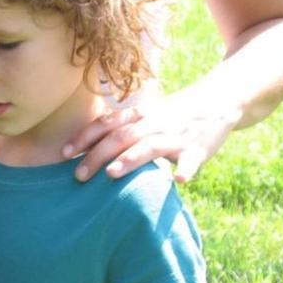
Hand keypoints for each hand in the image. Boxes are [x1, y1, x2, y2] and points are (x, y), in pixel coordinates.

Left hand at [62, 87, 239, 183]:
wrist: (218, 102)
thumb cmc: (170, 115)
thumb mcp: (144, 116)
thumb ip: (117, 128)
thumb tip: (79, 149)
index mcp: (138, 115)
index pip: (106, 124)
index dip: (84, 137)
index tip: (64, 153)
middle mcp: (154, 123)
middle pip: (121, 137)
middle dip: (98, 156)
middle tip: (78, 176)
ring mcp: (176, 135)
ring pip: (151, 146)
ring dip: (131, 159)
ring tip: (112, 174)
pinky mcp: (198, 148)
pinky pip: (192, 159)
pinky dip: (186, 168)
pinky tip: (179, 179)